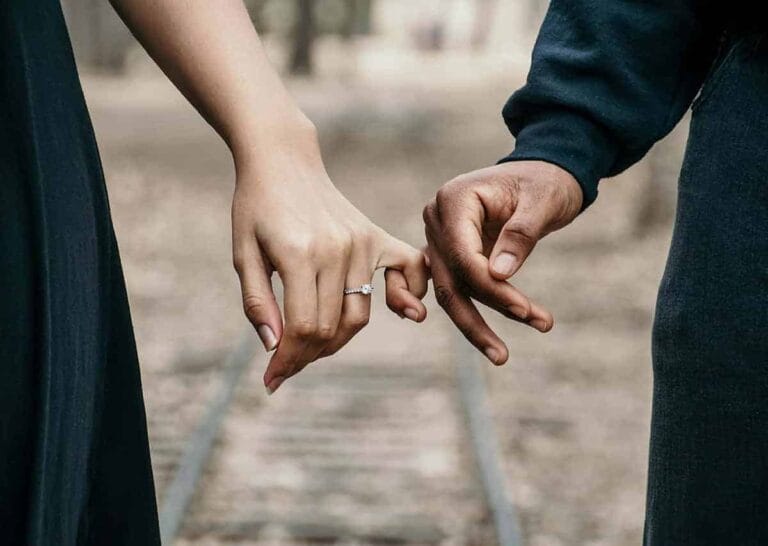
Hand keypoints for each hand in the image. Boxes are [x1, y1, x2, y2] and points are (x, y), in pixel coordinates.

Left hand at [232, 121, 427, 393]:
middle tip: (286, 364)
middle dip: (307, 356)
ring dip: (337, 339)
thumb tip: (275, 348)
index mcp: (298, 254)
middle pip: (331, 327)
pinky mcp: (375, 235)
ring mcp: (361, 242)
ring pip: (360, 313)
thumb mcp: (243, 254)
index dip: (288, 361)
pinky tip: (403, 311)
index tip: (272, 380)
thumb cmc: (255, 207)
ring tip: (312, 344)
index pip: (303, 328)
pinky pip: (407, 271)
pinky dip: (407, 295)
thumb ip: (258, 302)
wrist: (282, 160)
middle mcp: (337, 249)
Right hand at [423, 160, 581, 364]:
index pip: (463, 255)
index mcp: (454, 199)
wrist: (544, 173)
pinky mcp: (449, 254)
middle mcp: (437, 219)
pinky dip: (465, 312)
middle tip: (503, 355)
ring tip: (502, 354)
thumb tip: (499, 275)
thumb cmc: (545, 182)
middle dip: (477, 319)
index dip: (490, 287)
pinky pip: (451, 288)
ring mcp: (439, 238)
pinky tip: (476, 339)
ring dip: (475, 324)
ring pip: (449, 291)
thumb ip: (520, 235)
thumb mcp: (542, 202)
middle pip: (450, 280)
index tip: (524, 309)